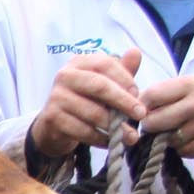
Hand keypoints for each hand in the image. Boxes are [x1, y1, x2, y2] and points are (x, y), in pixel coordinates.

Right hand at [27, 47, 145, 159]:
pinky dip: (101, 138)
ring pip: (93, 112)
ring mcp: (56, 97)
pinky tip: (111, 142)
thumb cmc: (85, 100)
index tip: (138, 94)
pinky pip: (83, 131)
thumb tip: (136, 52)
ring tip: (130, 135)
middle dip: (124, 101)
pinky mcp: (52, 118)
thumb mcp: (104, 84)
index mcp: (79, 62)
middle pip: (100, 86)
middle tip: (141, 114)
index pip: (106, 64)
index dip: (125, 79)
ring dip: (115, 126)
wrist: (54, 124)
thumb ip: (121, 71)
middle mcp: (65, 75)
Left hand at [138, 76, 193, 158]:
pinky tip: (192, 139)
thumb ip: (166, 93)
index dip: (141, 106)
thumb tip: (134, 107)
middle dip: (150, 126)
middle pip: (154, 122)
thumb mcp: (192, 85)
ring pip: (167, 139)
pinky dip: (182, 148)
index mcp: (189, 84)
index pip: (151, 96)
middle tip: (156, 125)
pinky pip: (182, 151)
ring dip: (168, 139)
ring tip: (179, 130)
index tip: (142, 111)